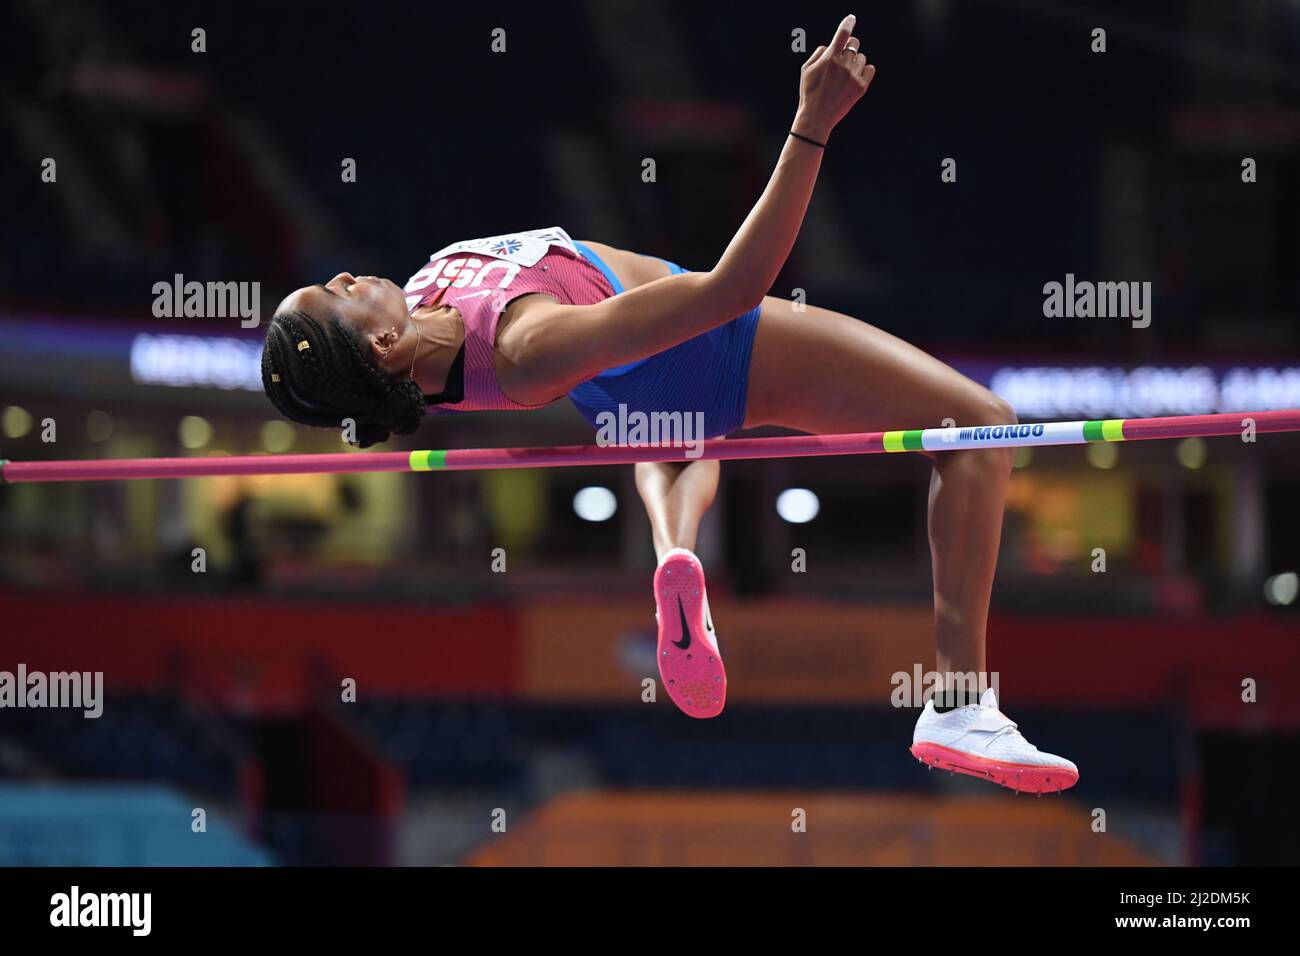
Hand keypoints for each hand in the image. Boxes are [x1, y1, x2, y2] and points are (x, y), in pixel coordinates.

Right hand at [794, 14, 875, 142]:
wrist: (817, 118)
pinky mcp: (861, 87)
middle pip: (855, 43)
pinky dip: (864, 70)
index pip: (843, 33)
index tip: (851, 19)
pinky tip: (855, 77)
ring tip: (844, 75)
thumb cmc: (809, 92)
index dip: (848, 23)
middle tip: (842, 58)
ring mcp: (854, 76)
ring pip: (862, 57)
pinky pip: (870, 68)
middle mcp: (844, 65)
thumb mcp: (806, 69)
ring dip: (855, 61)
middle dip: (849, 47)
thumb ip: (820, 53)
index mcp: (830, 58)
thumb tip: (831, 46)